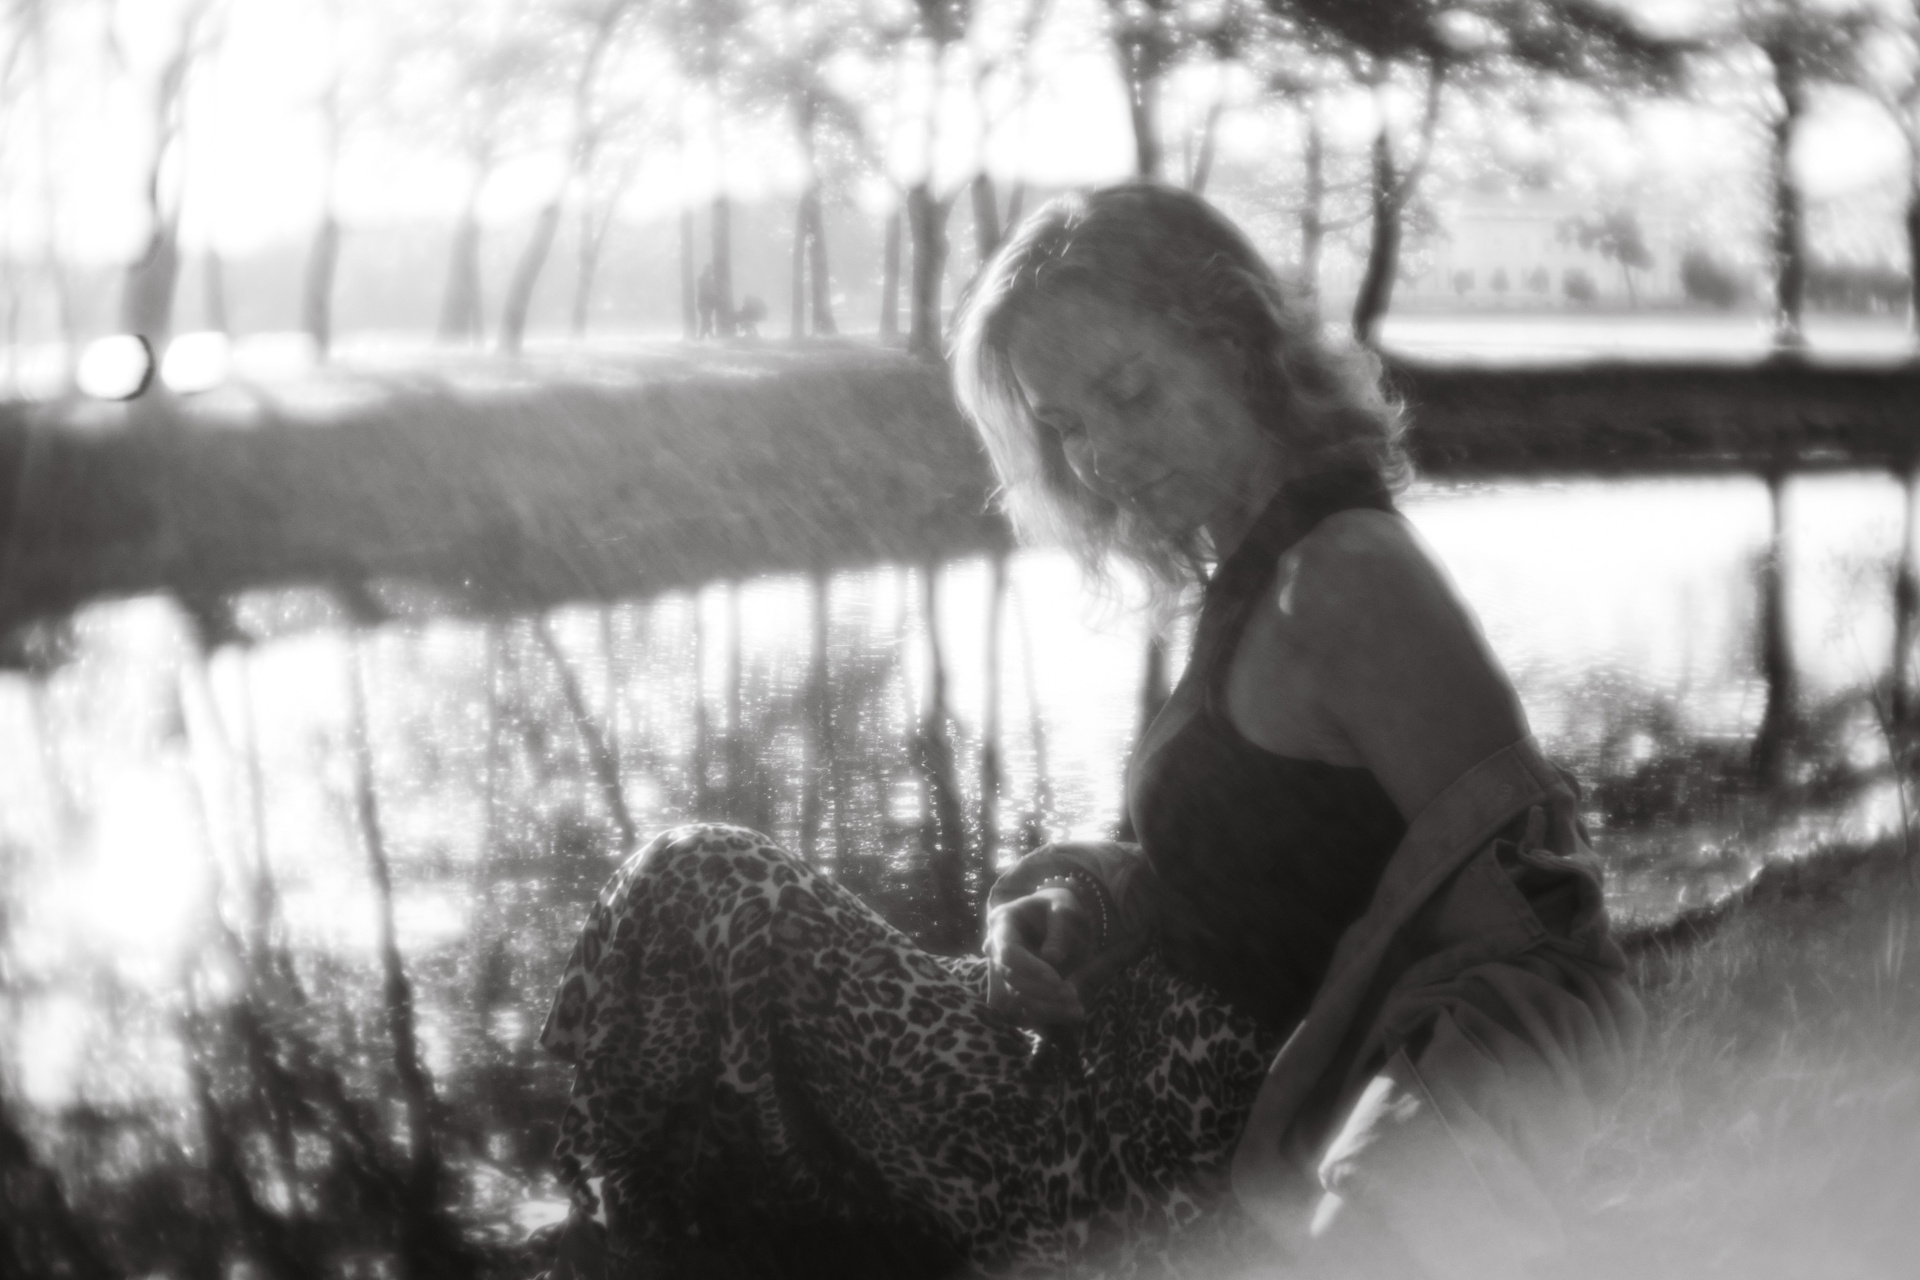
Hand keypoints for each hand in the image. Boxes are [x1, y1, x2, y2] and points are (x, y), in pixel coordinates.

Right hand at [984, 886, 1093, 1027]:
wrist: (1054, 913)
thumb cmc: (1057, 905)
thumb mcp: (1063, 907)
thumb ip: (1059, 929)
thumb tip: (1052, 959)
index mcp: (1002, 921)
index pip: (1008, 950)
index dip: (1030, 967)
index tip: (1056, 978)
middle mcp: (995, 947)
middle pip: (1010, 976)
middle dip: (1041, 989)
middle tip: (1072, 993)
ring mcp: (1002, 968)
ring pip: (1016, 996)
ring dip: (1046, 1006)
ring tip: (1077, 1008)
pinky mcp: (1013, 985)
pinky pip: (1025, 1006)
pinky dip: (1049, 1013)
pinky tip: (1075, 1013)